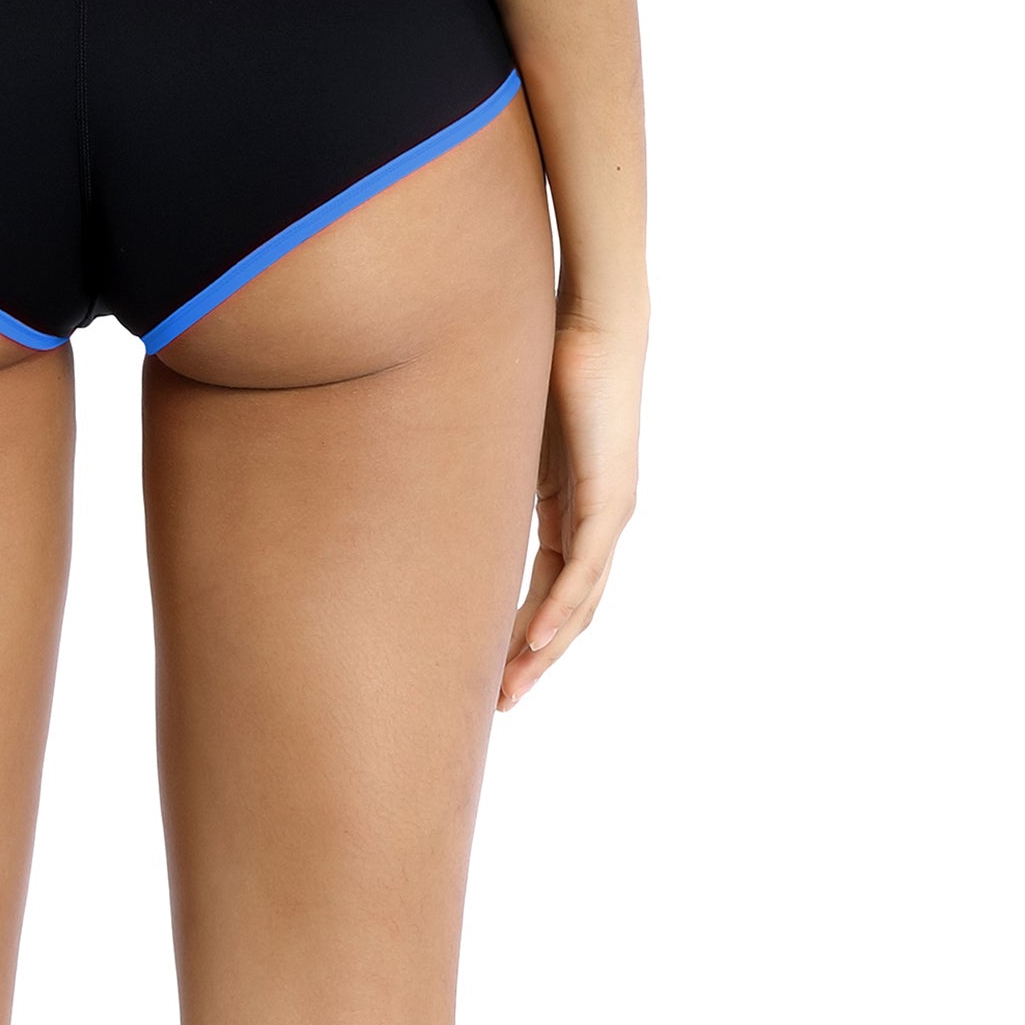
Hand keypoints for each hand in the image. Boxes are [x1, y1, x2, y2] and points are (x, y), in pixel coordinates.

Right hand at [500, 310, 641, 708]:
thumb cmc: (542, 361)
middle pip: (567, 611)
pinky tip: (535, 643)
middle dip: (532, 661)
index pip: (547, 587)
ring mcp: (609, 512)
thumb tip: (413, 475)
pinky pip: (585, 569)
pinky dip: (561, 610)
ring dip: (544, 651)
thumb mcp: (496, 433)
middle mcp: (598, 519)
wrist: (590, 320)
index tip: (486, 669)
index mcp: (572, 508)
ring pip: (580, 602)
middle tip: (498, 704)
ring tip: (510, 690)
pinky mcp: (611, 497)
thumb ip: (472, 467)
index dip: (518, 632)